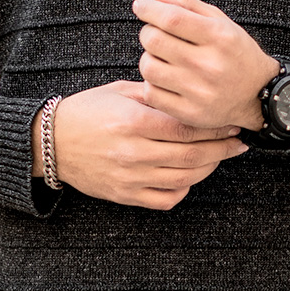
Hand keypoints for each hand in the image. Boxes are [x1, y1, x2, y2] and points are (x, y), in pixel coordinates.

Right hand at [31, 80, 246, 209]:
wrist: (50, 142)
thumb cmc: (87, 111)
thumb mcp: (120, 91)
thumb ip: (156, 93)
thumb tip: (192, 92)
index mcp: (133, 121)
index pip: (186, 127)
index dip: (215, 126)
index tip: (232, 122)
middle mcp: (133, 152)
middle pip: (191, 155)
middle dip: (222, 149)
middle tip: (239, 142)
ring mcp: (129, 177)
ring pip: (184, 178)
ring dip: (209, 167)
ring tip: (220, 156)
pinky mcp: (124, 195)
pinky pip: (165, 199)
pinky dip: (184, 188)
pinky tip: (190, 174)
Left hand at [131, 0, 278, 129]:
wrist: (260, 95)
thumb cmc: (237, 53)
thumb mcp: (221, 22)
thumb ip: (187, 5)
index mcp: (219, 37)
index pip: (172, 18)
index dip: (149, 9)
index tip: (140, 5)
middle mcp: (210, 65)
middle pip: (154, 41)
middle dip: (148, 32)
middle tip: (156, 34)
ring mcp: (199, 92)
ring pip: (149, 67)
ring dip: (148, 58)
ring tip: (162, 57)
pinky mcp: (190, 113)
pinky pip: (152, 93)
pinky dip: (151, 82)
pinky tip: (165, 78)